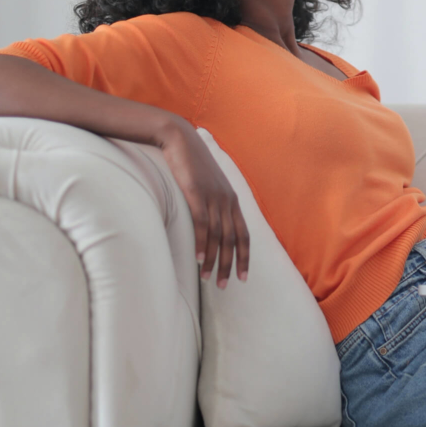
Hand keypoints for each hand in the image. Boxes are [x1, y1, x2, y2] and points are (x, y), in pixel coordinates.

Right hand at [156, 119, 249, 287]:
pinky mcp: (197, 194)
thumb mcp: (208, 184)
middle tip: (224, 286)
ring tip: (208, 279)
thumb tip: (211, 221)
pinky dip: (202, 244)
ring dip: (214, 260)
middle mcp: (227, 200)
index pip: (244, 234)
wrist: (180, 139)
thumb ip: (213, 202)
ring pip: (218, 236)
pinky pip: (203, 224)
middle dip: (230, 265)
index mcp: (232, 200)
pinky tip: (199, 260)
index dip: (245, 257)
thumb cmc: (192, 164)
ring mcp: (213, 197)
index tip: (243, 277)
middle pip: (233, 240)